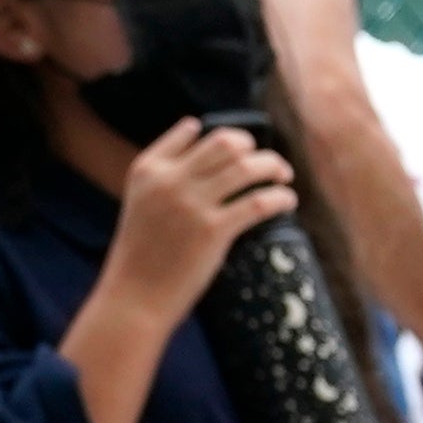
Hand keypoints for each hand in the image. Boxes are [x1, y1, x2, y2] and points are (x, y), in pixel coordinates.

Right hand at [99, 119, 297, 315]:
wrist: (135, 293)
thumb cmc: (142, 252)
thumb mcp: (141, 200)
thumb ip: (164, 171)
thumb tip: (195, 129)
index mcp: (149, 168)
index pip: (192, 132)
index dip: (225, 135)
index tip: (244, 145)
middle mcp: (170, 180)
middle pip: (225, 144)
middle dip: (254, 147)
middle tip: (271, 163)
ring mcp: (192, 204)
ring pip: (245, 168)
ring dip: (272, 167)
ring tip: (284, 176)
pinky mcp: (213, 231)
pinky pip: (257, 203)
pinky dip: (279, 198)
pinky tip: (287, 201)